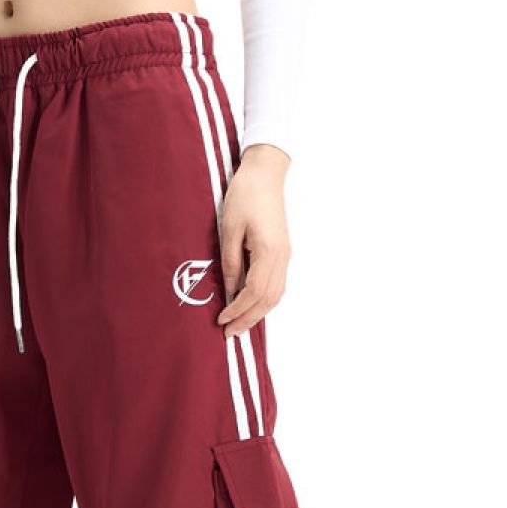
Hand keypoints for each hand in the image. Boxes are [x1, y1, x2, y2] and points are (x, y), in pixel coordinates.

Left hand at [217, 143, 291, 338]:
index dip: (237, 310)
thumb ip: (231, 262)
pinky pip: (277, 284)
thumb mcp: (229, 229)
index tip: (221, 321)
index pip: (254, 293)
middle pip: (268, 300)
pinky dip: (264, 300)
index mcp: (269, 252)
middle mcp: (282, 257)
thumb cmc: (244, 196)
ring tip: (239, 325)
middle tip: (229, 334)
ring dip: (258, 313)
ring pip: (276, 295)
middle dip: (248, 319)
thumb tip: (230, 291)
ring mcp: (286, 255)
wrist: (264, 173)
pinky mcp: (283, 252)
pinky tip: (251, 306)